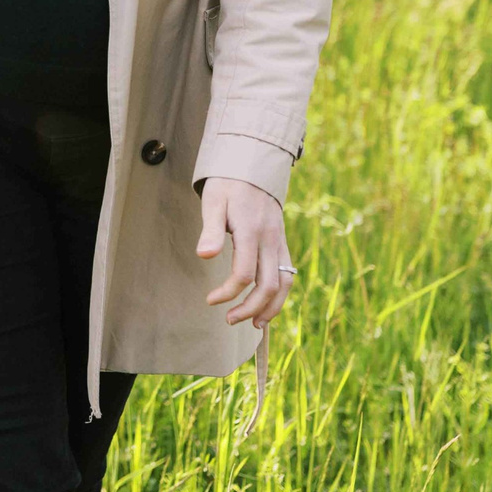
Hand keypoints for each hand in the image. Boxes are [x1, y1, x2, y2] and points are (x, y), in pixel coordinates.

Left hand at [198, 177, 293, 327]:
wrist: (252, 166)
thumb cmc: (227, 184)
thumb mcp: (213, 201)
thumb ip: (210, 230)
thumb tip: (204, 256)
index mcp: (251, 231)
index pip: (244, 273)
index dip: (227, 292)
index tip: (210, 300)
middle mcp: (270, 240)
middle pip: (269, 285)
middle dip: (250, 308)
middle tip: (229, 320)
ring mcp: (279, 242)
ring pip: (284, 284)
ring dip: (270, 308)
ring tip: (253, 325)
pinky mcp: (282, 243)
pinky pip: (287, 275)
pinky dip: (279, 295)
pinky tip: (266, 307)